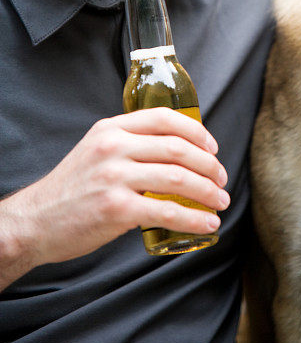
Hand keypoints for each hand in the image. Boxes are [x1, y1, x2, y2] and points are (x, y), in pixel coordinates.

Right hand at [0, 109, 228, 286]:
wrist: (35, 221)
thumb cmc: (73, 188)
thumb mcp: (97, 150)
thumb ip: (130, 143)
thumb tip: (178, 150)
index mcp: (112, 128)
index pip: (165, 118)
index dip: (197, 131)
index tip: (213, 147)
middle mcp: (114, 147)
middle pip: (178, 149)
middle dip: (209, 165)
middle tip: (222, 180)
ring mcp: (114, 177)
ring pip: (178, 179)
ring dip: (208, 192)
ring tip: (220, 202)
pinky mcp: (116, 209)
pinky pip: (167, 212)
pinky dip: (194, 219)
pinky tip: (206, 224)